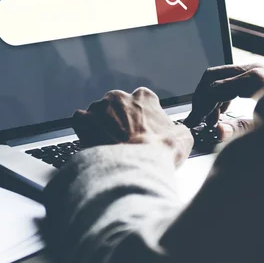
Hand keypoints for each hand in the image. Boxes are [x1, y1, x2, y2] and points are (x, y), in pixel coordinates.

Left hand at [73, 88, 193, 165]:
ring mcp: (99, 106)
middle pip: (118, 107)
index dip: (142, 117)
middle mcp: (120, 96)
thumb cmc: (161, 152)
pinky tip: (90, 142)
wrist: (136, 165)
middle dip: (119, 121)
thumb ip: (177, 129)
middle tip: (123, 140)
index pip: (142, 101)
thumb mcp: (183, 138)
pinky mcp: (83, 119)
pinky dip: (84, 129)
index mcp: (144, 97)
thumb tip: (177, 132)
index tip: (142, 130)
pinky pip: (80, 120)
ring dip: (101, 126)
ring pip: (98, 113)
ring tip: (107, 145)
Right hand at [184, 64, 263, 137]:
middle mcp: (254, 70)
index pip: (215, 88)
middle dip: (201, 98)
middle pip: (212, 76)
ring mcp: (256, 69)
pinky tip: (223, 110)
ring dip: (209, 95)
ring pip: (219, 75)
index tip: (194, 122)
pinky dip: (220, 92)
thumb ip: (243, 129)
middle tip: (198, 118)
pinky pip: (230, 78)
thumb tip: (219, 131)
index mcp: (257, 80)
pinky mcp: (258, 73)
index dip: (201, 107)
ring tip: (211, 118)